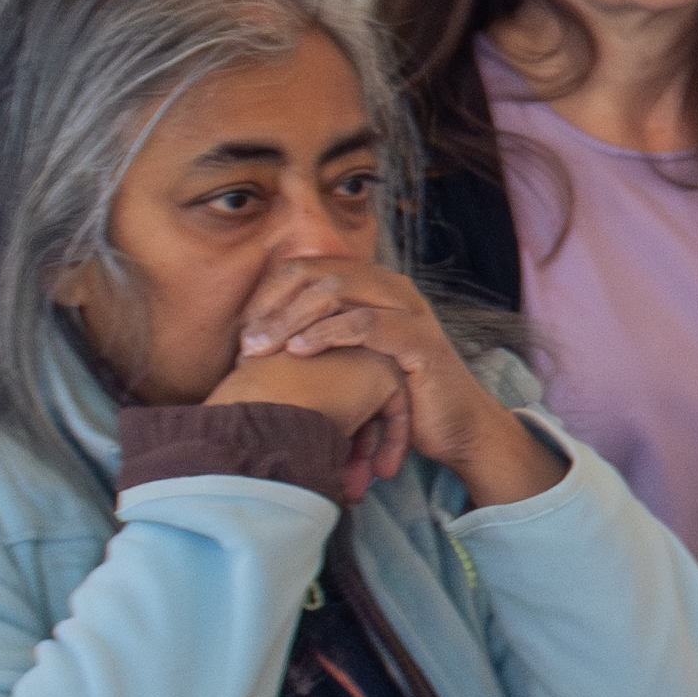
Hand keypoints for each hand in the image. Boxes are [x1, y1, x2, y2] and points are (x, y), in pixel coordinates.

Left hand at [226, 257, 561, 504]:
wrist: (454, 429)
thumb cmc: (395, 398)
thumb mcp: (350, 359)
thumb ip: (317, 336)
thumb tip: (251, 337)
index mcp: (371, 286)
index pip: (305, 268)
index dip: (268, 294)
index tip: (243, 332)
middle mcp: (391, 288)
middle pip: (317, 273)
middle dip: (274, 307)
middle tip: (246, 344)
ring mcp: (408, 310)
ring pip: (338, 291)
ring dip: (292, 318)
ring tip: (263, 349)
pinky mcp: (419, 340)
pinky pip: (366, 324)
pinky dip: (328, 334)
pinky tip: (300, 351)